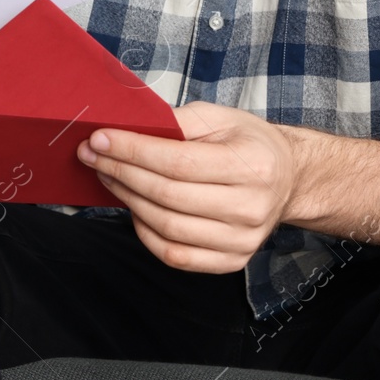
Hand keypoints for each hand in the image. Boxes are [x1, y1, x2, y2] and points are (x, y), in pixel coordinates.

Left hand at [76, 100, 299, 273]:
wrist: (287, 179)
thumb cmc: (247, 143)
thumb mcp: (220, 118)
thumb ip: (176, 121)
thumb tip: (126, 128)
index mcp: (253, 166)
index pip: (177, 162)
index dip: (132, 151)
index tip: (99, 139)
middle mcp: (251, 207)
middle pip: (168, 195)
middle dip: (121, 172)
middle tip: (92, 155)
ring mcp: (242, 240)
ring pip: (167, 227)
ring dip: (127, 200)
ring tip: (108, 177)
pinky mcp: (231, 261)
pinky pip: (175, 255)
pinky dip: (145, 233)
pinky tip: (133, 208)